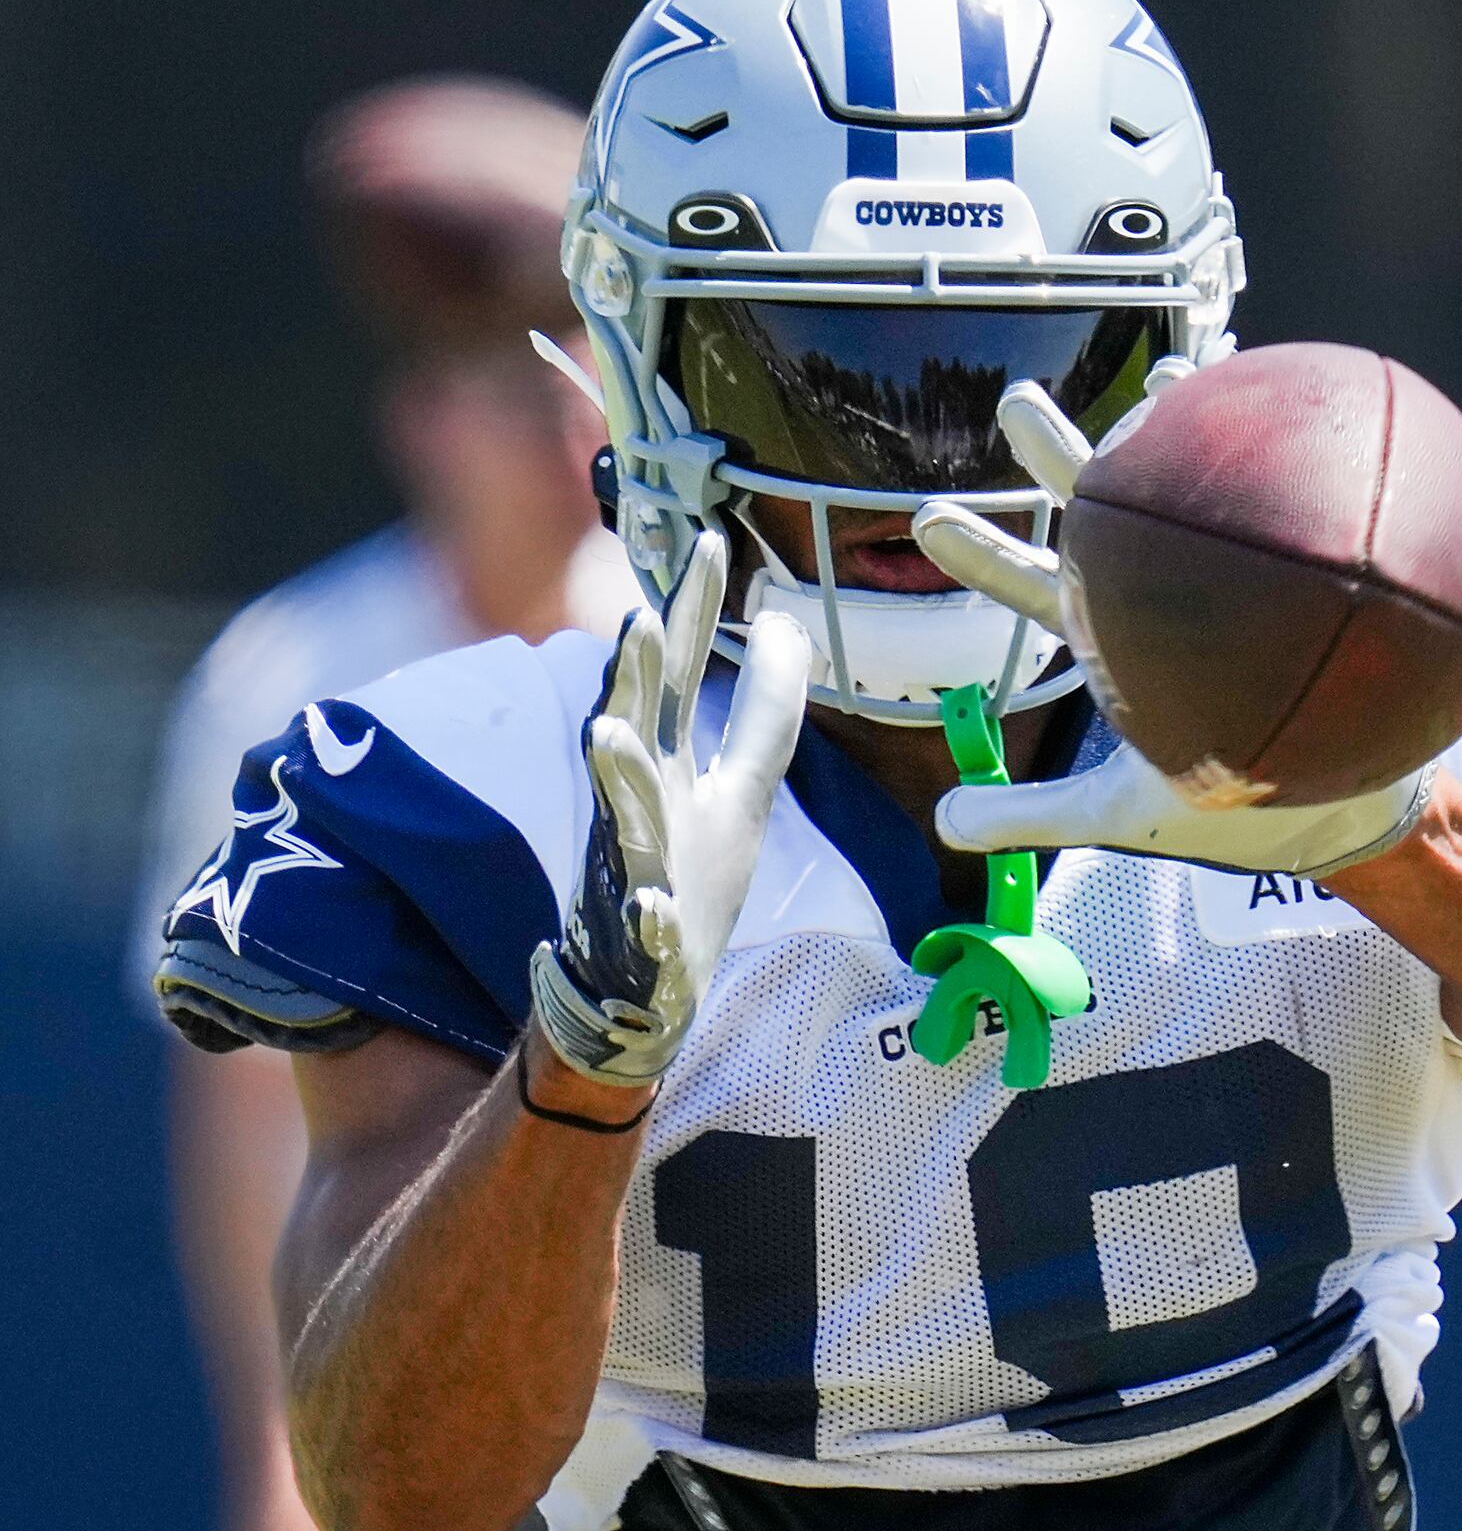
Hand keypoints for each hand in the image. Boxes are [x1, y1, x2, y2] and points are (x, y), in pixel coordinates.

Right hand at [528, 528, 812, 1083]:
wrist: (641, 990)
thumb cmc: (685, 871)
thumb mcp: (738, 786)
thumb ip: (762, 710)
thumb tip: (786, 624)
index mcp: (666, 761)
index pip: (678, 673)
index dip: (691, 612)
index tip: (708, 540)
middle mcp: (641, 802)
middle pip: (637, 723)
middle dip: (634, 674)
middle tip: (637, 617)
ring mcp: (633, 866)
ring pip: (619, 814)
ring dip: (615, 775)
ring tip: (606, 736)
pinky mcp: (640, 936)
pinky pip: (642, 923)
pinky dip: (646, 913)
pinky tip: (653, 905)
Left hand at [911, 356, 1431, 876]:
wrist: (1330, 808)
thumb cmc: (1230, 812)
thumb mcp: (1120, 817)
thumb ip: (1031, 814)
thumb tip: (940, 823)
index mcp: (1115, 641)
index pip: (1034, 587)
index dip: (983, 554)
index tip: (929, 517)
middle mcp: (1158, 595)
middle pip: (1098, 513)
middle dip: (1055, 454)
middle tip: (1018, 398)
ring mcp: (1222, 576)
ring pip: (1185, 487)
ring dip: (1165, 428)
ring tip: (1156, 374)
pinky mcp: (1282, 572)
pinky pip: (1268, 497)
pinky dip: (1252, 443)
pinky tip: (1245, 390)